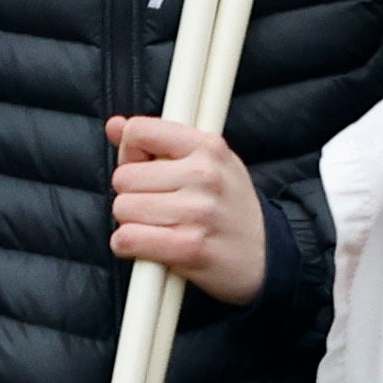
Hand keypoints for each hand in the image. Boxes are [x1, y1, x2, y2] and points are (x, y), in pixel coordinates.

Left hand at [105, 115, 270, 302]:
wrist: (269, 257)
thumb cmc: (231, 209)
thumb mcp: (209, 163)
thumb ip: (159, 142)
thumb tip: (114, 125)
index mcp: (209, 147)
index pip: (140, 131)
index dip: (132, 153)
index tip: (147, 168)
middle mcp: (205, 175)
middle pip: (123, 177)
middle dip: (133, 194)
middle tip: (160, 206)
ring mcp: (198, 211)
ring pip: (122, 209)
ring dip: (132, 223)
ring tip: (162, 227)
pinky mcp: (188, 247)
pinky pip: (127, 239)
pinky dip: (129, 246)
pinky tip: (151, 247)